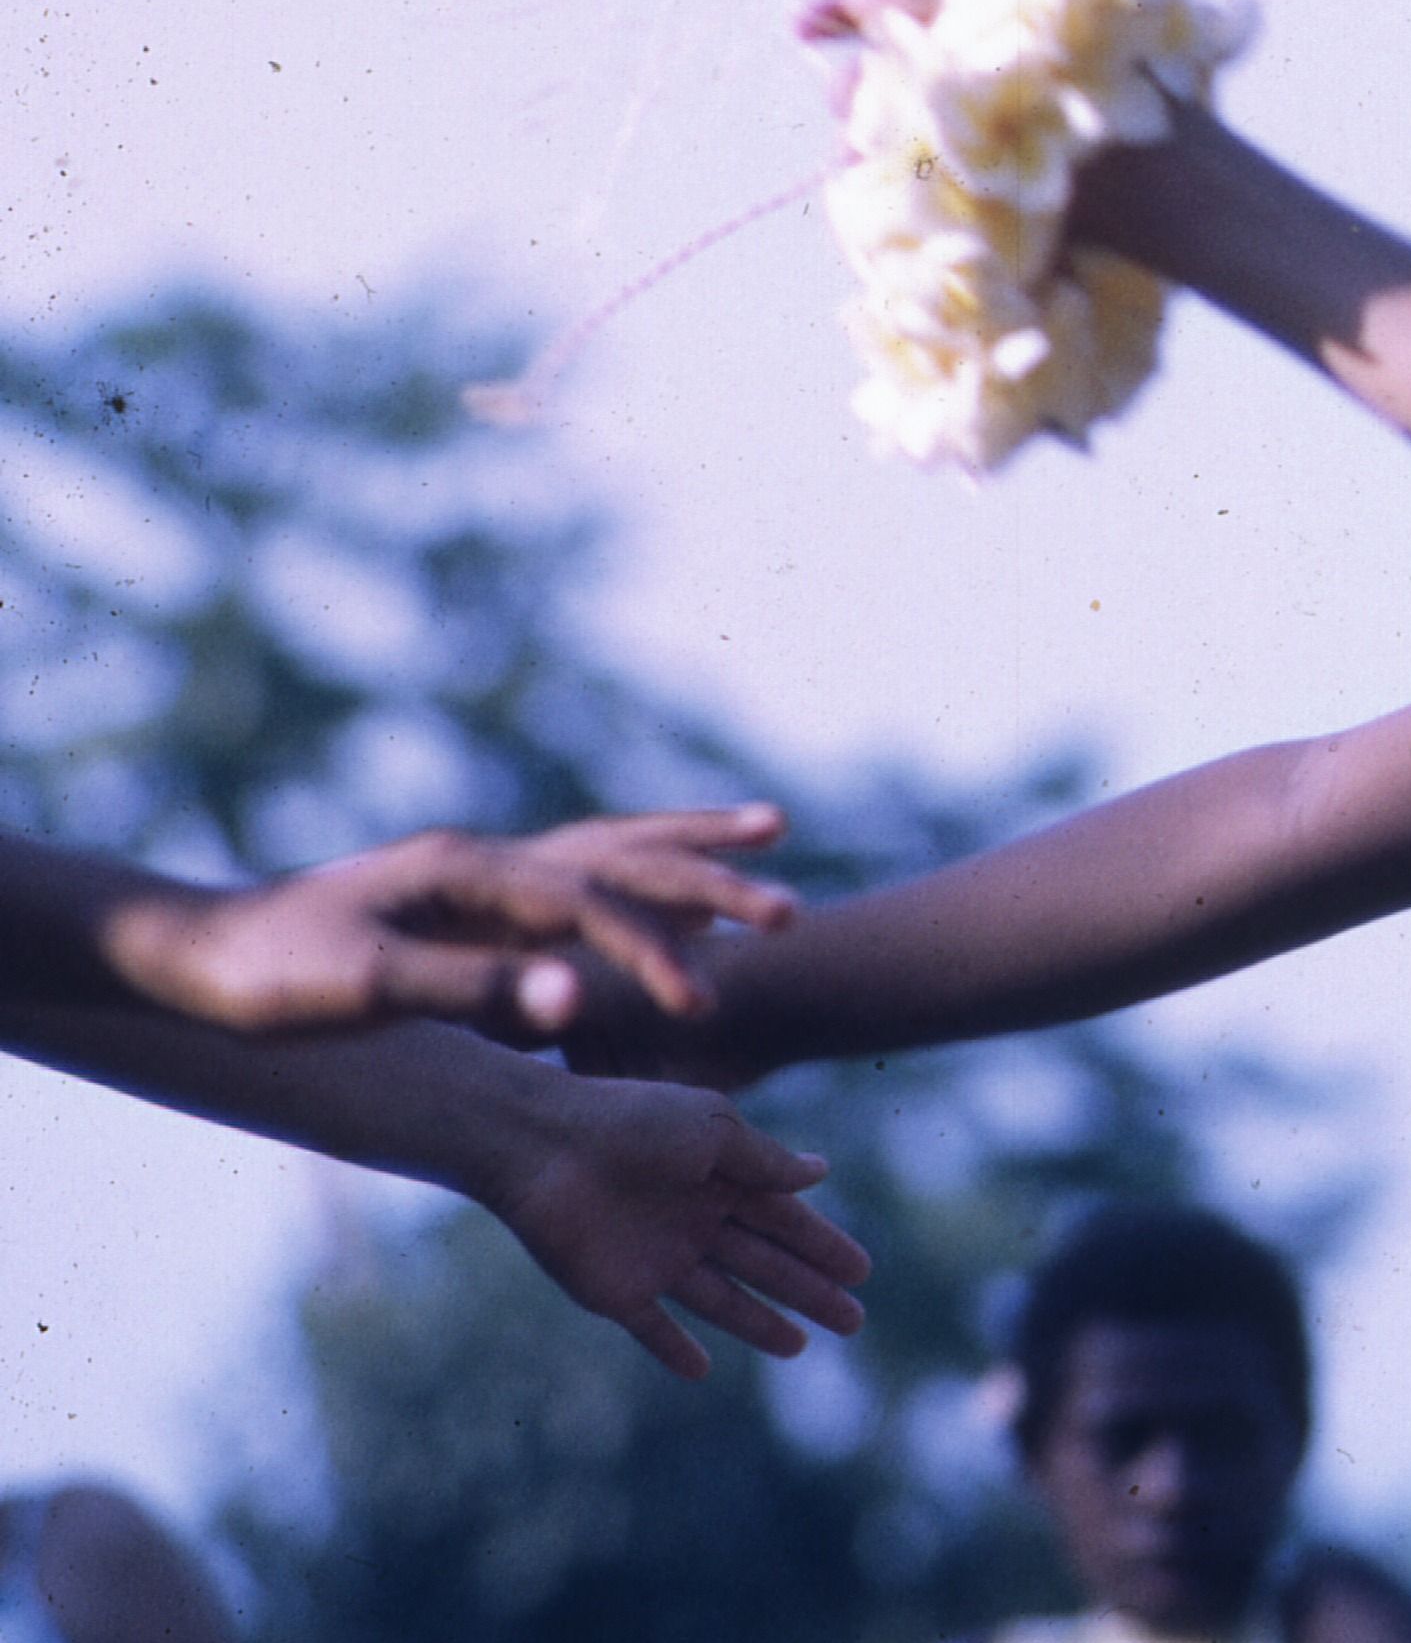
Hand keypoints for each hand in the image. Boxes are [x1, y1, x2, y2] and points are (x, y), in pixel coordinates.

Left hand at [108, 807, 799, 1037]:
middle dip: (709, 882)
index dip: (651, 953)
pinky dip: (637, 877)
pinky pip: (579, 878)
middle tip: (789, 915)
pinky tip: (657, 898)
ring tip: (770, 835)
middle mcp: (488, 860)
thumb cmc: (268, 976)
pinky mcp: (470, 901)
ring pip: (611, 851)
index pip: (589, 905)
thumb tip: (578, 998)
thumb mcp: (366, 989)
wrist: (190, 953)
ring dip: (688, 853)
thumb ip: (477, 989)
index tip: (703, 1005)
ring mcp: (482, 875)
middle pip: (624, 857)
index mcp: (472, 873)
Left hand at [474, 1071, 872, 1378]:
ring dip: (760, 1323)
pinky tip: (700, 1370)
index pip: (785, 1220)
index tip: (862, 1272)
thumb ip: (765, 1161)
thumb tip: (822, 1174)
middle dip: (810, 1291)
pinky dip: (674, 1350)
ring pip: (722, 1300)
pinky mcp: (616, 1292)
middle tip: (855, 1321)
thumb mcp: (713, 1129)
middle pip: (765, 1265)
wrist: (543, 1146)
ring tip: (801, 1346)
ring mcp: (656, 1258)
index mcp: (720, 1179)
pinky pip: (653, 1329)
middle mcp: (694, 1221)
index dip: (824, 1246)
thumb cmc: (632, 1123)